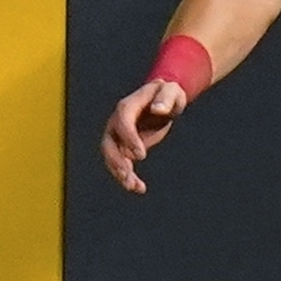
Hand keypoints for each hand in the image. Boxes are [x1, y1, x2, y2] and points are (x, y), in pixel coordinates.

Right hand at [100, 75, 186, 191]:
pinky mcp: (124, 148)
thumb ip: (166, 98)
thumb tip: (158, 109)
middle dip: (116, 160)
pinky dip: (127, 177)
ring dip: (120, 173)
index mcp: (127, 107)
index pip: (122, 122)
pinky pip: (121, 164)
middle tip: (128, 175)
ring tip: (134, 187)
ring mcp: (118, 136)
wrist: (163, 101)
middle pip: (108, 143)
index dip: (129, 138)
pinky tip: (139, 188)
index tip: (141, 156)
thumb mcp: (171, 92)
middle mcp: (117, 122)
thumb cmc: (168, 94)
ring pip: (112, 158)